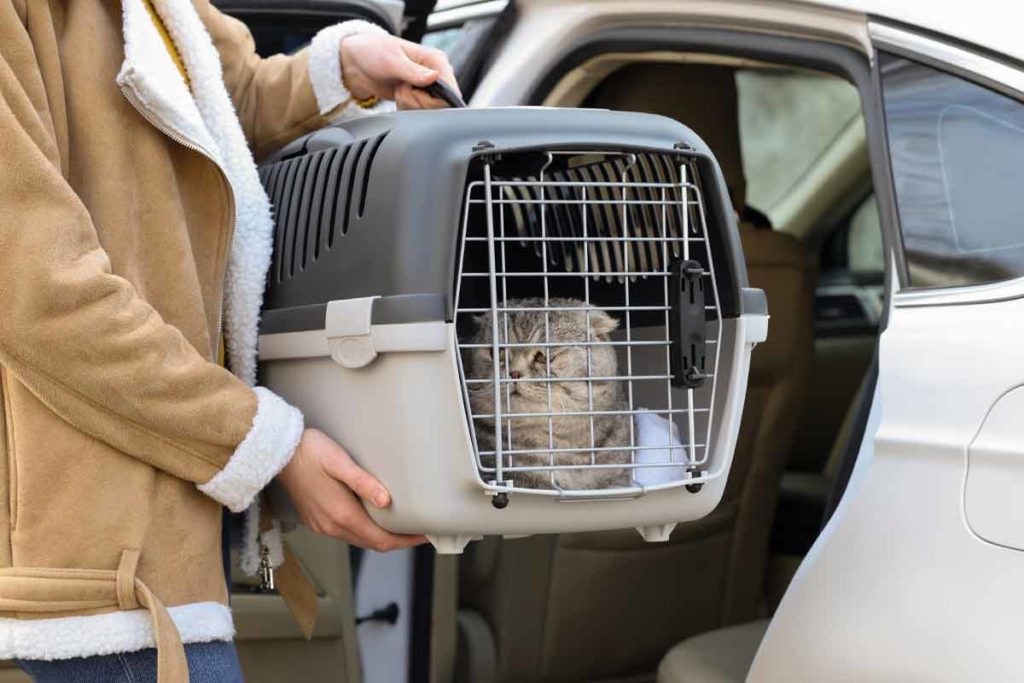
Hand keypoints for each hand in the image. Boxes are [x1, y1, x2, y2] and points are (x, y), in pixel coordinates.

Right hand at [277, 428, 425, 551]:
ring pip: (360, 540)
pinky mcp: (317, 520)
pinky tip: (374, 520)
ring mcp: (323, 525)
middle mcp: (332, 525)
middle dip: (398, 541)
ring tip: (402, 526)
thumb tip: (386, 501)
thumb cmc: (309, 451)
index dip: (406, 540)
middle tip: (420, 531)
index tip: (425, 535)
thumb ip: (364, 482)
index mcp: (341, 514)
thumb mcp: (340, 462)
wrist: (278, 453)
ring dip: (382, 537)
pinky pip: (347, 534)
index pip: (381, 539)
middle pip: (373, 544)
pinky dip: (366, 532)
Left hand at [340, 32, 459, 109]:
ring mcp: (426, 87)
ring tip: (399, 90)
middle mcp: (435, 74)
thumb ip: (414, 71)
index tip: (414, 92)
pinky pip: (419, 112)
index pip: (450, 88)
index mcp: (436, 60)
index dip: (433, 97)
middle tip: (402, 89)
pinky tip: (398, 97)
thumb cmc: (372, 52)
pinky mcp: (417, 97)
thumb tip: (434, 77)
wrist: (355, 63)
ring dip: (410, 104)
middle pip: (440, 104)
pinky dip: (406, 108)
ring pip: (429, 111)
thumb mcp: (392, 61)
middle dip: (418, 101)